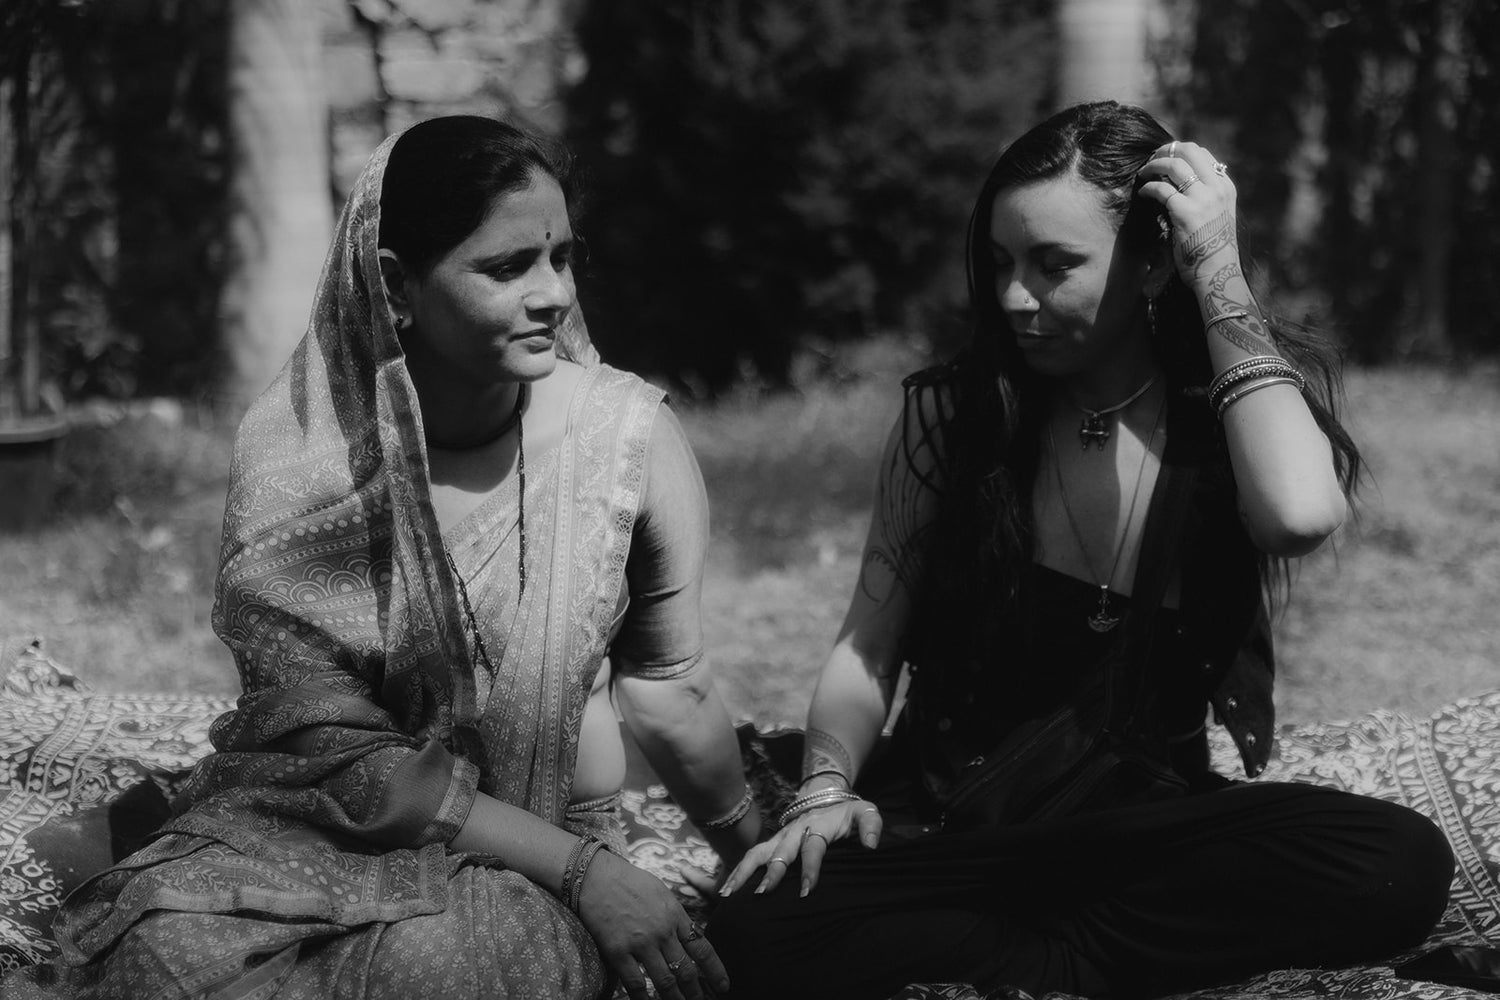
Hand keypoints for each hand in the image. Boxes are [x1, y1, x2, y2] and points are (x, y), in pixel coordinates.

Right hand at [577, 850, 729, 999]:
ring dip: (675, 999)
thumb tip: (684, 932)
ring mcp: (641, 943)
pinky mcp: (618, 952)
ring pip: (665, 981)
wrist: (597, 876)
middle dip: (696, 992)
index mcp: (675, 915)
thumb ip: (673, 914)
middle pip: (686, 970)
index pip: (702, 948)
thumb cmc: (628, 880)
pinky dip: (643, 999)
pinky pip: (635, 983)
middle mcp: (663, 932)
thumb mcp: (661, 892)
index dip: (715, 971)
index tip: (723, 986)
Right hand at [719, 798, 881, 897]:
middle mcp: (794, 831)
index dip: (810, 869)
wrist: (827, 798)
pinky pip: (752, 856)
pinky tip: (727, 890)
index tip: (808, 891)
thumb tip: (871, 845)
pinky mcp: (772, 843)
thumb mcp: (865, 812)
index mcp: (818, 826)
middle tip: (764, 893)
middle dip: (772, 872)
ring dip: (744, 872)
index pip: (813, 848)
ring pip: (758, 853)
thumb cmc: (848, 813)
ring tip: (730, 894)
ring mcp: (780, 837)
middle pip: (781, 852)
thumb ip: (871, 826)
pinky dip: (738, 872)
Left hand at [1137, 139, 1238, 286]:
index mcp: (1225, 187)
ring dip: (1154, 165)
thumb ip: (1207, 197)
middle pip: (1189, 150)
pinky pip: (1161, 189)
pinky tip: (1143, 193)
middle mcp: (1216, 187)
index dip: (1180, 152)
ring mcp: (1202, 198)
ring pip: (1174, 164)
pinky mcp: (1185, 211)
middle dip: (1166, 150)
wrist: (1217, 271)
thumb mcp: (1218, 215)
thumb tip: (1185, 183)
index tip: (1165, 157)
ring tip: (1143, 173)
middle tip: (1152, 159)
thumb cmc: (1213, 249)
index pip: (1203, 154)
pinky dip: (1148, 188)